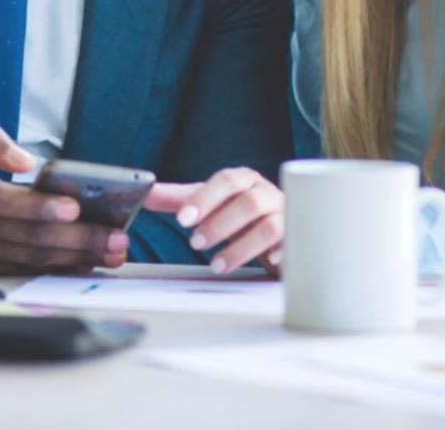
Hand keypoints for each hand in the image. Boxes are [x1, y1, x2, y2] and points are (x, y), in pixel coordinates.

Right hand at [0, 122, 129, 273]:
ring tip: (112, 254)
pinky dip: (50, 271)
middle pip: (22, 236)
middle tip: (117, 238)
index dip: (36, 208)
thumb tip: (26, 159)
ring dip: (71, 259)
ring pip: (24, 258)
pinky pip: (15, 271)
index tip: (71, 206)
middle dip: (75, 239)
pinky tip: (81, 266)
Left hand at [145, 167, 284, 274]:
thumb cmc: (240, 213)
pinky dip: (280, 252)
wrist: (281, 227)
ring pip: (269, 226)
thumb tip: (146, 192)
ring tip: (217, 264)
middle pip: (248, 202)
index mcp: (244, 180)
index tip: (183, 219)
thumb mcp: (211, 204)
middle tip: (195, 243)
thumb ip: (180, 199)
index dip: (204, 199)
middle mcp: (266, 193)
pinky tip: (266, 263)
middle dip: (220, 223)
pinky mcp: (298, 236)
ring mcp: (286, 214)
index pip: (226, 181)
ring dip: (242, 247)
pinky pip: (294, 243)